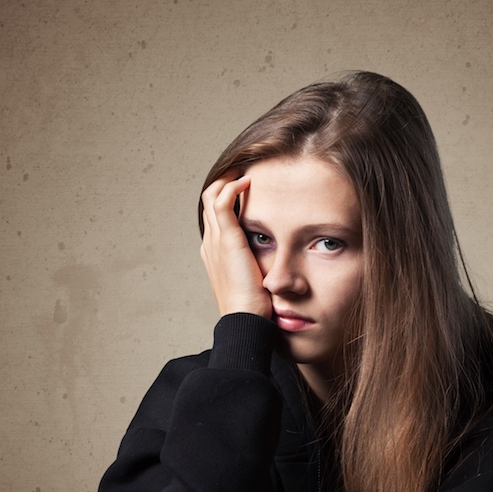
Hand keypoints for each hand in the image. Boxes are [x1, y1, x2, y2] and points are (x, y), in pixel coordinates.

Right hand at [200, 174, 271, 318]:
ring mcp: (215, 241)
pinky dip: (232, 186)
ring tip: (247, 169)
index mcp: (215, 253)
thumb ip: (263, 265)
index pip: (215, 214)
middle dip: (227, 182)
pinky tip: (250, 180)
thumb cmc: (256, 307)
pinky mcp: (226, 240)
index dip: (228, 197)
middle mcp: (210, 244)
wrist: (247, 321)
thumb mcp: (258, 281)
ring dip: (229, 178)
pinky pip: (222, 202)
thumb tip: (282, 263)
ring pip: (212, 195)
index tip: (249, 187)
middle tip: (247, 171)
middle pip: (209, 200)